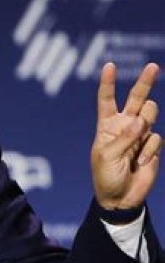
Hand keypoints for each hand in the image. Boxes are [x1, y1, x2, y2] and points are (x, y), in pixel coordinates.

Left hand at [91, 62, 161, 210]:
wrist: (120, 197)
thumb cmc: (106, 176)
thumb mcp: (107, 156)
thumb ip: (123, 138)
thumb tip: (141, 121)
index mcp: (107, 125)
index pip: (107, 100)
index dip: (108, 83)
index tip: (109, 66)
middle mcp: (125, 125)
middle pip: (136, 98)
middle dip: (145, 82)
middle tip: (153, 66)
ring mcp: (141, 134)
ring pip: (151, 115)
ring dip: (145, 125)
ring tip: (136, 147)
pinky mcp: (153, 146)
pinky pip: (156, 138)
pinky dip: (149, 151)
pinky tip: (141, 163)